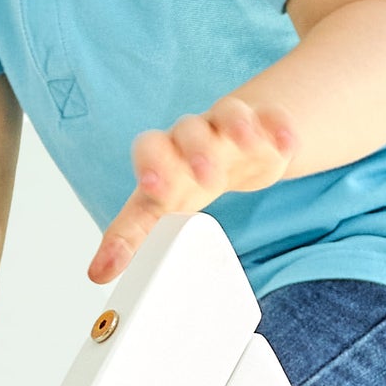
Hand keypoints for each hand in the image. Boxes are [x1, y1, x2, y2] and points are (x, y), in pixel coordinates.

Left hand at [89, 99, 297, 284]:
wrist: (230, 150)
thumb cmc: (186, 180)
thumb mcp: (158, 207)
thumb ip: (130, 235)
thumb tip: (98, 272)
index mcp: (163, 156)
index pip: (149, 150)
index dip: (150, 167)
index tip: (153, 189)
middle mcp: (193, 136)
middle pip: (188, 130)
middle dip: (197, 150)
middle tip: (208, 177)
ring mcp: (228, 126)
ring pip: (228, 113)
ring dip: (237, 128)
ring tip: (247, 145)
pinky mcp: (264, 124)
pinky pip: (271, 117)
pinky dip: (279, 128)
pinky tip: (287, 143)